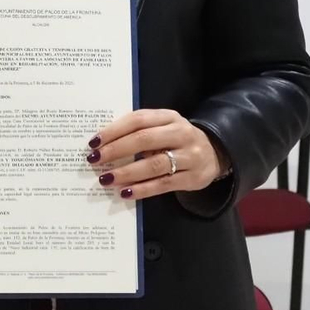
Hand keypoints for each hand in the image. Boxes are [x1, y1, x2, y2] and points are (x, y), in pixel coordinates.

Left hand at [88, 110, 224, 199]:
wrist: (215, 153)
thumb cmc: (177, 140)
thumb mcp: (163, 127)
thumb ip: (139, 131)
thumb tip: (103, 144)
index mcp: (169, 117)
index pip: (138, 120)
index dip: (114, 130)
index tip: (94, 142)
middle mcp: (181, 133)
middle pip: (144, 140)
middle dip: (116, 150)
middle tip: (95, 160)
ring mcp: (190, 156)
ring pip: (154, 164)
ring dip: (126, 172)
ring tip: (106, 179)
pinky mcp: (193, 178)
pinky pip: (163, 184)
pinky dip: (142, 189)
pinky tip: (125, 192)